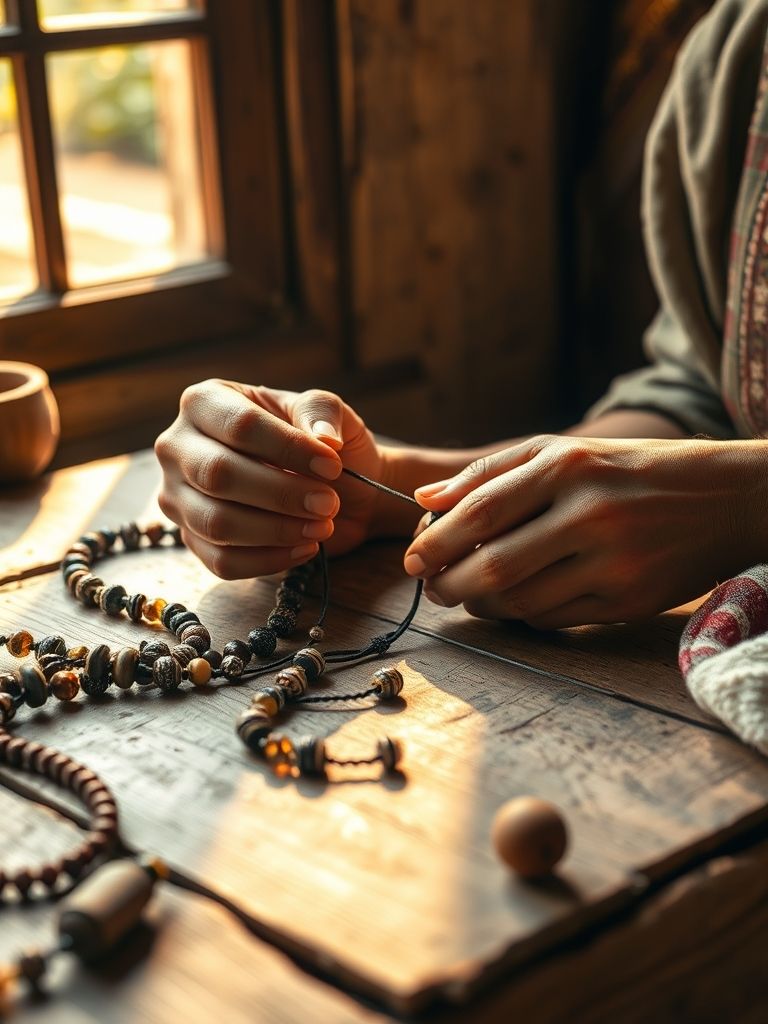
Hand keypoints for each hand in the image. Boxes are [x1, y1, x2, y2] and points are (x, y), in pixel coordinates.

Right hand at [155, 380, 383, 577]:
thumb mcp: (327, 411)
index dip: (287, 448)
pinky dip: (269, 560)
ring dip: (277, 530)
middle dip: (281, 494)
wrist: (334, 487)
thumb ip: (322, 412)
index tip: (331, 466)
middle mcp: (178, 447)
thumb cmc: (321, 443)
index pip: (240, 425)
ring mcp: (177, 496)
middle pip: (218, 474)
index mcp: (206, 402)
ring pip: (216, 522)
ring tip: (321, 526)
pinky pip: (221, 561)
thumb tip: (323, 439)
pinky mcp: (192, 539)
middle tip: (327, 503)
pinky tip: (306, 548)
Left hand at [403, 434, 765, 627]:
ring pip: (519, 601)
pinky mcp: (627, 599)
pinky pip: (553, 619)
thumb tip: (426, 500)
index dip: (435, 542)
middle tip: (432, 586)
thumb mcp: (564, 452)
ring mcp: (611, 561)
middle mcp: (588, 513)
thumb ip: (491, 473)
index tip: (411, 558)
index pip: (480, 511)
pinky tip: (513, 603)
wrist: (721, 498)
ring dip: (479, 606)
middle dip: (447, 584)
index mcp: (566, 466)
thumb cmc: (627, 471)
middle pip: (492, 566)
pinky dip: (521, 616)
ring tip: (467, 595)